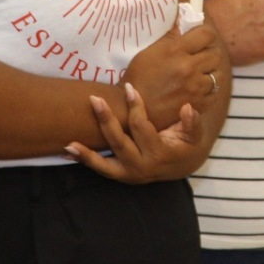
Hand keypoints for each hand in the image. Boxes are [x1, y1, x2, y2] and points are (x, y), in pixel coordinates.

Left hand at [67, 81, 212, 183]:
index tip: (129, 88)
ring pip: (105, 164)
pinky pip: (100, 169)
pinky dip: (85, 159)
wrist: (181, 166)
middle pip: (119, 143)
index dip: (135, 106)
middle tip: (95, 100)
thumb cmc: (186, 145)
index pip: (141, 127)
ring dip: (86, 153)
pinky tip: (68, 150)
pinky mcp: (120, 175)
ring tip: (70, 143)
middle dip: (106, 121)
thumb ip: (192, 123)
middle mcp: (141, 167)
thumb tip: (188, 109)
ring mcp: (129, 174)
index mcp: (159, 154)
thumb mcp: (194, 135)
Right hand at [124, 21, 225, 126]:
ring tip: (198, 75)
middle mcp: (189, 67)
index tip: (201, 38)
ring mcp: (195, 87)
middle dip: (208, 53)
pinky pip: (214, 93)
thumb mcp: (150, 51)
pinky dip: (208, 91)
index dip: (206, 34)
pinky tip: (197, 89)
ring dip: (210, 73)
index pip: (207, 34)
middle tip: (199, 57)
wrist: (131, 108)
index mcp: (176, 51)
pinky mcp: (197, 104)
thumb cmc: (138, 76)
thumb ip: (171, 35)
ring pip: (218, 74)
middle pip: (215, 53)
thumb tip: (183, 18)